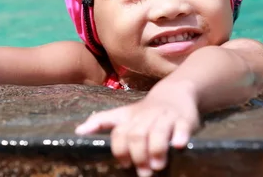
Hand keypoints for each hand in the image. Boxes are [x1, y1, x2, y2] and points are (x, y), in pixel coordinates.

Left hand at [75, 91, 199, 176]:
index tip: (125, 163)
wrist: (175, 93)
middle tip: (144, 172)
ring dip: (156, 148)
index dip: (120, 149)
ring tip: (157, 165)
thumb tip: (78, 131)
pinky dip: (180, 135)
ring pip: (158, 130)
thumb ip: (102, 122)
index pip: (120, 133)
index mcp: (131, 118)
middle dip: (138, 154)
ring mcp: (166, 117)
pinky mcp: (184, 119)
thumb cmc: (146, 111)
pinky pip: (182, 127)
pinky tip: (177, 144)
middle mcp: (147, 117)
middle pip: (137, 134)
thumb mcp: (124, 114)